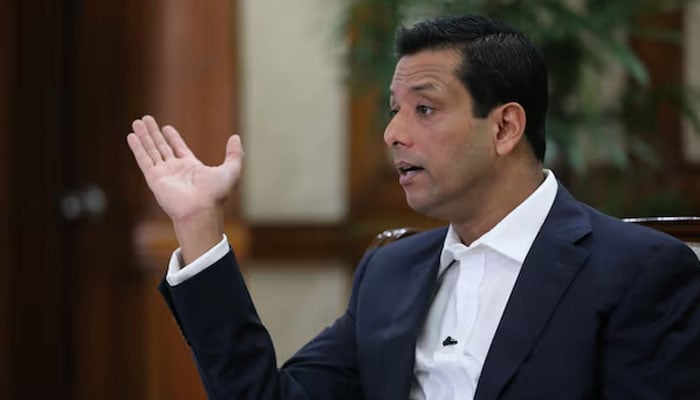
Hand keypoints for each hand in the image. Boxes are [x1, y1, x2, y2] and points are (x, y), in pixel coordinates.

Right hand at [127, 115, 243, 261]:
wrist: (201, 210)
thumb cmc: (216, 194)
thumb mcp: (231, 170)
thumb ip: (235, 154)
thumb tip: (236, 137)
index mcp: (192, 168)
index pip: (179, 149)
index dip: (173, 138)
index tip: (166, 128)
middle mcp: (176, 170)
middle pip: (162, 147)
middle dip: (154, 133)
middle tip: (146, 119)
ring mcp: (164, 174)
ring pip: (151, 150)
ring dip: (144, 136)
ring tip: (137, 122)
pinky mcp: (154, 178)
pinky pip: (144, 160)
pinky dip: (138, 148)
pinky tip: (132, 135)